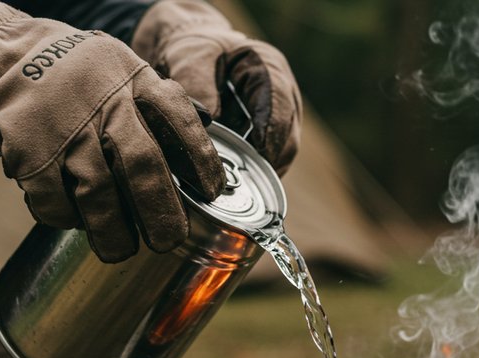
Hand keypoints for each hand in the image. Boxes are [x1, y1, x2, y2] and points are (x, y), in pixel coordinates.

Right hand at [0, 0, 223, 261]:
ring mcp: (65, 124)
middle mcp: (104, 100)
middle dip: (160, 211)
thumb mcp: (117, 71)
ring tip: (120, 251)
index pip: (179, 118)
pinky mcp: (27, 147)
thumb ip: (150, 107)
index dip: (200, 159)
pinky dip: (64, 217)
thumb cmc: (71, 77)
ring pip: (97, 191)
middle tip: (168, 240)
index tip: (211, 193)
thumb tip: (190, 165)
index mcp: (133, 78)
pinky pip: (53, 198)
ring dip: (112, 230)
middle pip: (143, 164)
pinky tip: (72, 221)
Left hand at [131, 0, 301, 173]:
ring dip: (263, 170)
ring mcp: (281, 115)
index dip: (271, 130)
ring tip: (239, 186)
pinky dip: (256, 171)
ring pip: (284, 151)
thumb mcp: (190, 59)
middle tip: (244, 181)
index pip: (279, 102)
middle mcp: (283, 92)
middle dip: (269, 160)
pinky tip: (238, 182)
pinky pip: (271, 157)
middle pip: (289, 134)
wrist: (193, 54)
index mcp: (268, 67)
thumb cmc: (193, 51)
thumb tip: (212, 124)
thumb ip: (199, 86)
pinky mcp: (270, 133)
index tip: (257, 151)